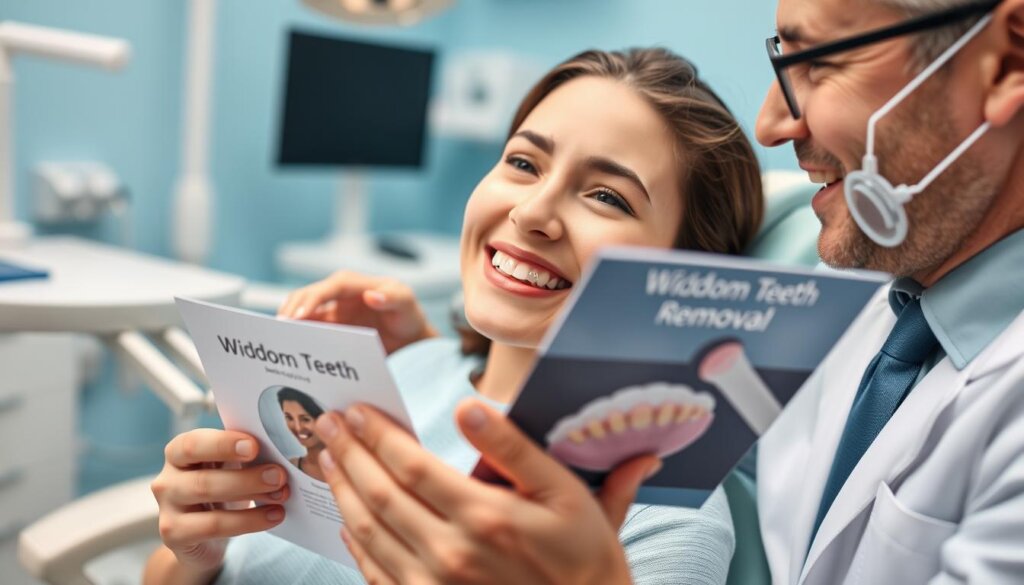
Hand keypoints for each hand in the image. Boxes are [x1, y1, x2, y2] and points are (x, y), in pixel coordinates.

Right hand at [149, 429, 289, 571]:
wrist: (202, 535)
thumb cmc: (220, 488)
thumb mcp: (229, 467)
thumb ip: (244, 456)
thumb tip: (279, 453)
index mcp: (179, 452)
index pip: (193, 444)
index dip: (223, 444)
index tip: (254, 446)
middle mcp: (167, 479)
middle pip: (204, 477)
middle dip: (247, 476)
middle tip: (279, 475)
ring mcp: (168, 509)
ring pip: (208, 501)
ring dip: (251, 496)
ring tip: (281, 495)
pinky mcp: (175, 536)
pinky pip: (214, 527)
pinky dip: (249, 521)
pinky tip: (274, 516)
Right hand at [277, 271, 437, 353]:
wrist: (409, 337)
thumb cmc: (407, 315)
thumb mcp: (406, 304)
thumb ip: (393, 298)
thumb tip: (372, 296)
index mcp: (354, 284)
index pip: (329, 288)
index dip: (312, 300)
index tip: (298, 316)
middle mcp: (338, 295)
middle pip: (307, 296)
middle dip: (291, 310)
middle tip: (279, 330)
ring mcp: (331, 312)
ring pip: (302, 313)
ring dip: (289, 324)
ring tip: (278, 340)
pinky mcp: (329, 328)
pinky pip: (308, 330)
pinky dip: (297, 336)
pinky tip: (290, 349)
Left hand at [314, 401, 659, 584]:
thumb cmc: (580, 552)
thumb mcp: (564, 492)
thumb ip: (513, 448)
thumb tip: (468, 407)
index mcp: (484, 516)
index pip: (411, 466)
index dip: (378, 435)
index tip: (356, 412)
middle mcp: (452, 553)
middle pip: (380, 495)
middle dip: (349, 454)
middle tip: (327, 424)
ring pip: (370, 532)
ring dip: (344, 491)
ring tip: (329, 460)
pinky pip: (376, 572)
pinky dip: (355, 543)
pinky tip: (348, 520)